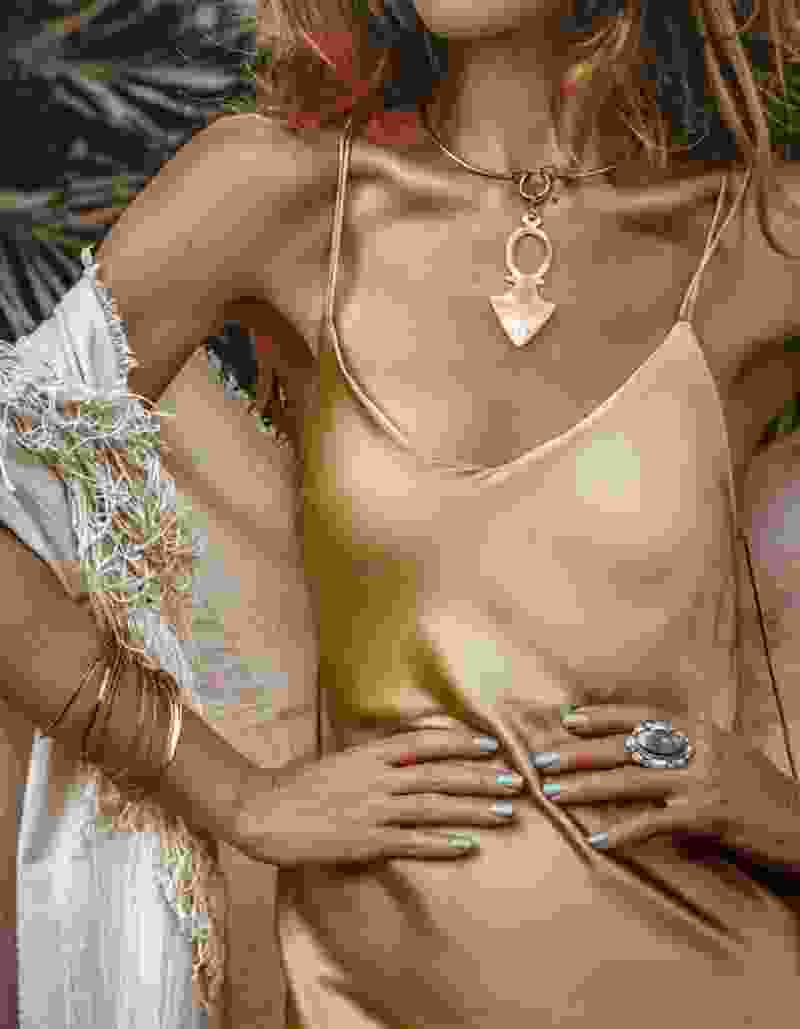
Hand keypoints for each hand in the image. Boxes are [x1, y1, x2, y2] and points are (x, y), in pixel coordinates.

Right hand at [231, 730, 525, 867]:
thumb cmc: (299, 783)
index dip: (461, 743)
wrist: (262, 810)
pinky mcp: (364, 841)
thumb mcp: (341, 759)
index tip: (492, 745)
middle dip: (481, 777)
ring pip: (433, 807)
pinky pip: (411, 842)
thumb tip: (410, 753)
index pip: (425, 743)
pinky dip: (441, 843)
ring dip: (473, 809)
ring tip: (506, 813)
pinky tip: (468, 846)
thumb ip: (375, 757)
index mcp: (370, 753)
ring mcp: (372, 810)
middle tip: (518, 781)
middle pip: (439, 775)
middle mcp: (376, 777)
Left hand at [530, 704, 789, 852]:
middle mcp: (699, 747)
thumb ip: (688, 748)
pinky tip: (598, 840)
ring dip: (588, 787)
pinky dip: (624, 832)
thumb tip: (643, 748)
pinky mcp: (709, 814)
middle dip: (580, 752)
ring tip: (555, 792)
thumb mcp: (727, 755)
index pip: (641, 716)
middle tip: (542, 758)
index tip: (568, 720)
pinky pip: (655, 823)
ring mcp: (704, 779)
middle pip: (627, 746)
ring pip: (632, 780)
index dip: (602, 717)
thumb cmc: (762, 794)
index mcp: (701, 729)